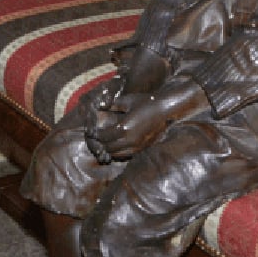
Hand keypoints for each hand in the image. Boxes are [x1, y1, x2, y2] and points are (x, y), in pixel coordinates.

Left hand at [87, 76, 208, 160]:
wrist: (166, 110)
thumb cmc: (147, 103)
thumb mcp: (128, 101)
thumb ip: (113, 104)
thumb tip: (100, 105)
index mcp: (124, 127)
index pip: (103, 137)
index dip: (95, 136)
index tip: (91, 132)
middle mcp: (129, 140)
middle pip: (108, 148)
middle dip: (99, 144)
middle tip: (95, 139)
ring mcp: (136, 146)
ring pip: (116, 155)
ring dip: (108, 150)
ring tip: (104, 143)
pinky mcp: (142, 148)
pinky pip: (126, 155)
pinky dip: (118, 152)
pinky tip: (116, 145)